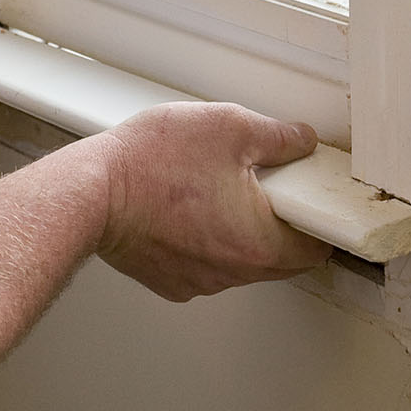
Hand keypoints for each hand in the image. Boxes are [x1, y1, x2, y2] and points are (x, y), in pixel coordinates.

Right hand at [90, 103, 330, 300]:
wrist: (92, 193)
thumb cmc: (154, 164)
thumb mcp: (229, 127)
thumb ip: (278, 136)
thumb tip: (301, 141)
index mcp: (259, 243)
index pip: (316, 249)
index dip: (318, 221)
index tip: (310, 200)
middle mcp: (233, 273)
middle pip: (280, 259)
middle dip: (279, 226)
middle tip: (263, 187)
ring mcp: (199, 283)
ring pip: (240, 262)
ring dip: (239, 234)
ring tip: (215, 192)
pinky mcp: (170, 282)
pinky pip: (204, 266)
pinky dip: (203, 243)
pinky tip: (186, 210)